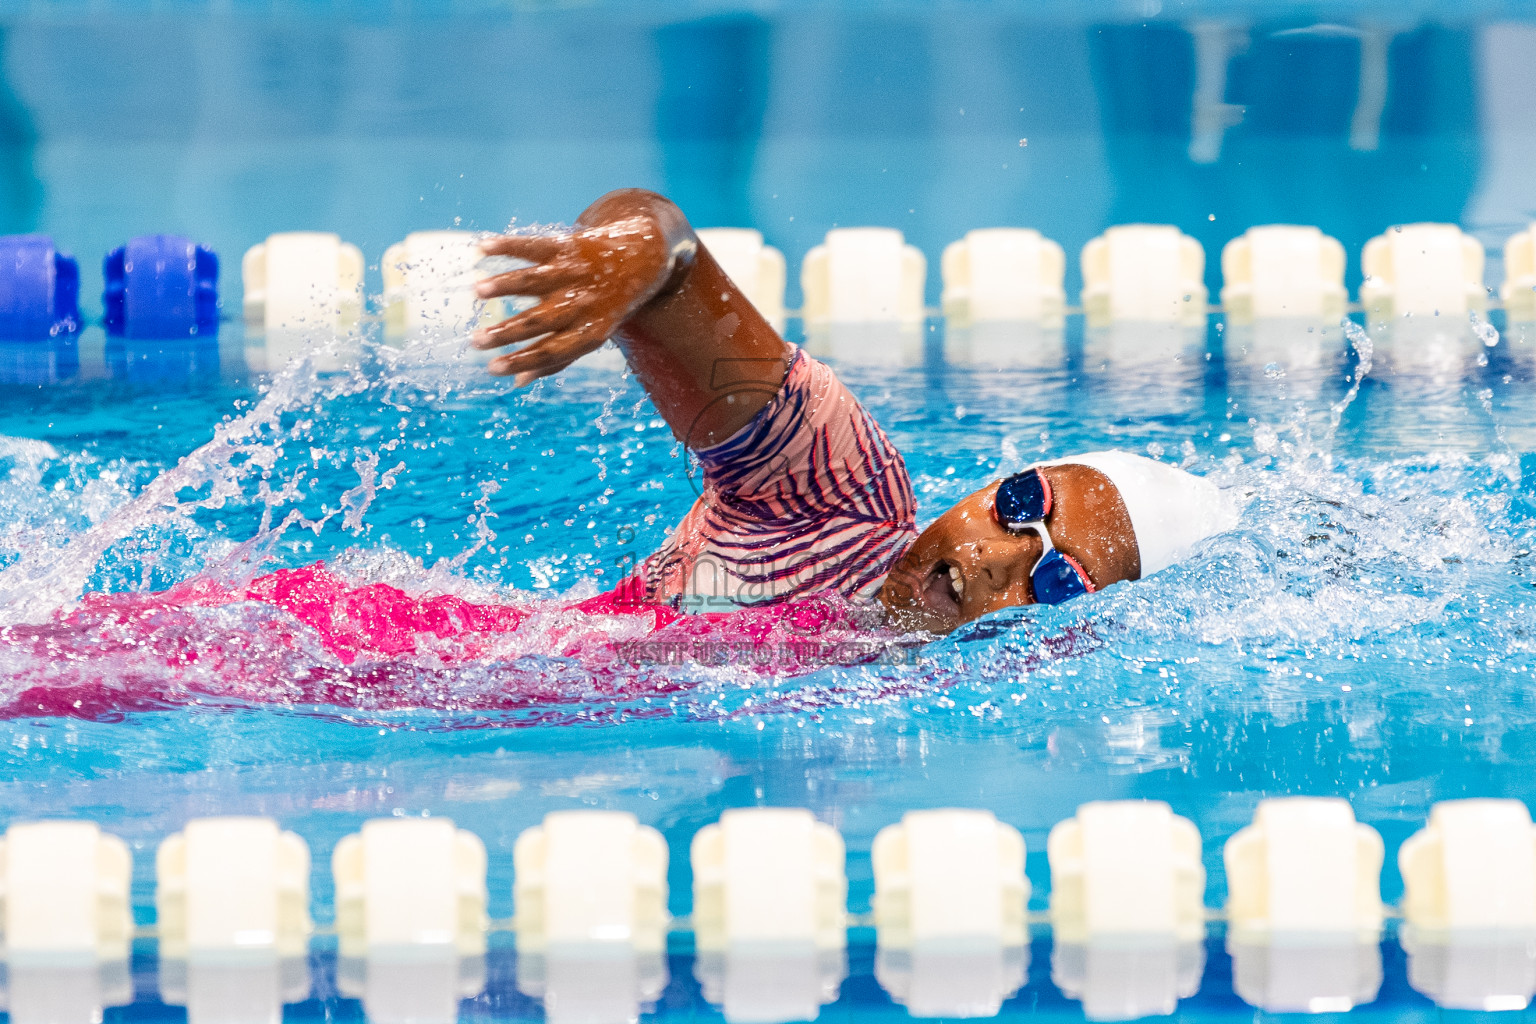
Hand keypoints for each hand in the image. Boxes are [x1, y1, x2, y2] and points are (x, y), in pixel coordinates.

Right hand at [473, 211, 690, 384]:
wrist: (641, 259)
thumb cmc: (606, 307)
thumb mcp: (591, 335)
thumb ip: (555, 359)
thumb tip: (516, 383)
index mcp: (588, 331)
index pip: (552, 351)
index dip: (522, 361)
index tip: (491, 369)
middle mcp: (580, 303)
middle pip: (539, 320)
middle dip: (507, 332)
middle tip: (476, 341)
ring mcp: (572, 273)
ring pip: (534, 280)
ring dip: (505, 285)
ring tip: (478, 291)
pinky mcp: (566, 246)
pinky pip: (533, 246)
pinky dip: (507, 245)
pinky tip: (481, 248)